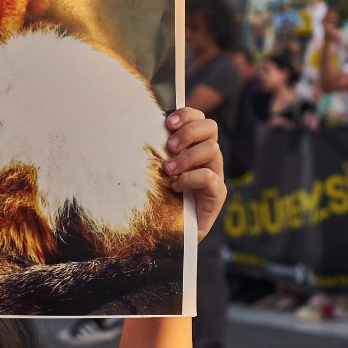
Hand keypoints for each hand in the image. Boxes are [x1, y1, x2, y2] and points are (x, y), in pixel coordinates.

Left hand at [162, 107, 224, 242]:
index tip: (167, 123)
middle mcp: (207, 156)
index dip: (186, 115)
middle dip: (189, 132)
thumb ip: (153, 151)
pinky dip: (191, 178)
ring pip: (212, 149)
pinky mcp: (217, 194)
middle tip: (169, 147)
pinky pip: (210, 177)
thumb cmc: (158, 197)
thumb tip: (131, 130)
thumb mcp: (153, 170)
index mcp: (194, 144)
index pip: (198, 118)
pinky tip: (175, 186)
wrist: (169, 232)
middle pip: (210, 127)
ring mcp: (215, 174)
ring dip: (187, 157)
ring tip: (167, 170)